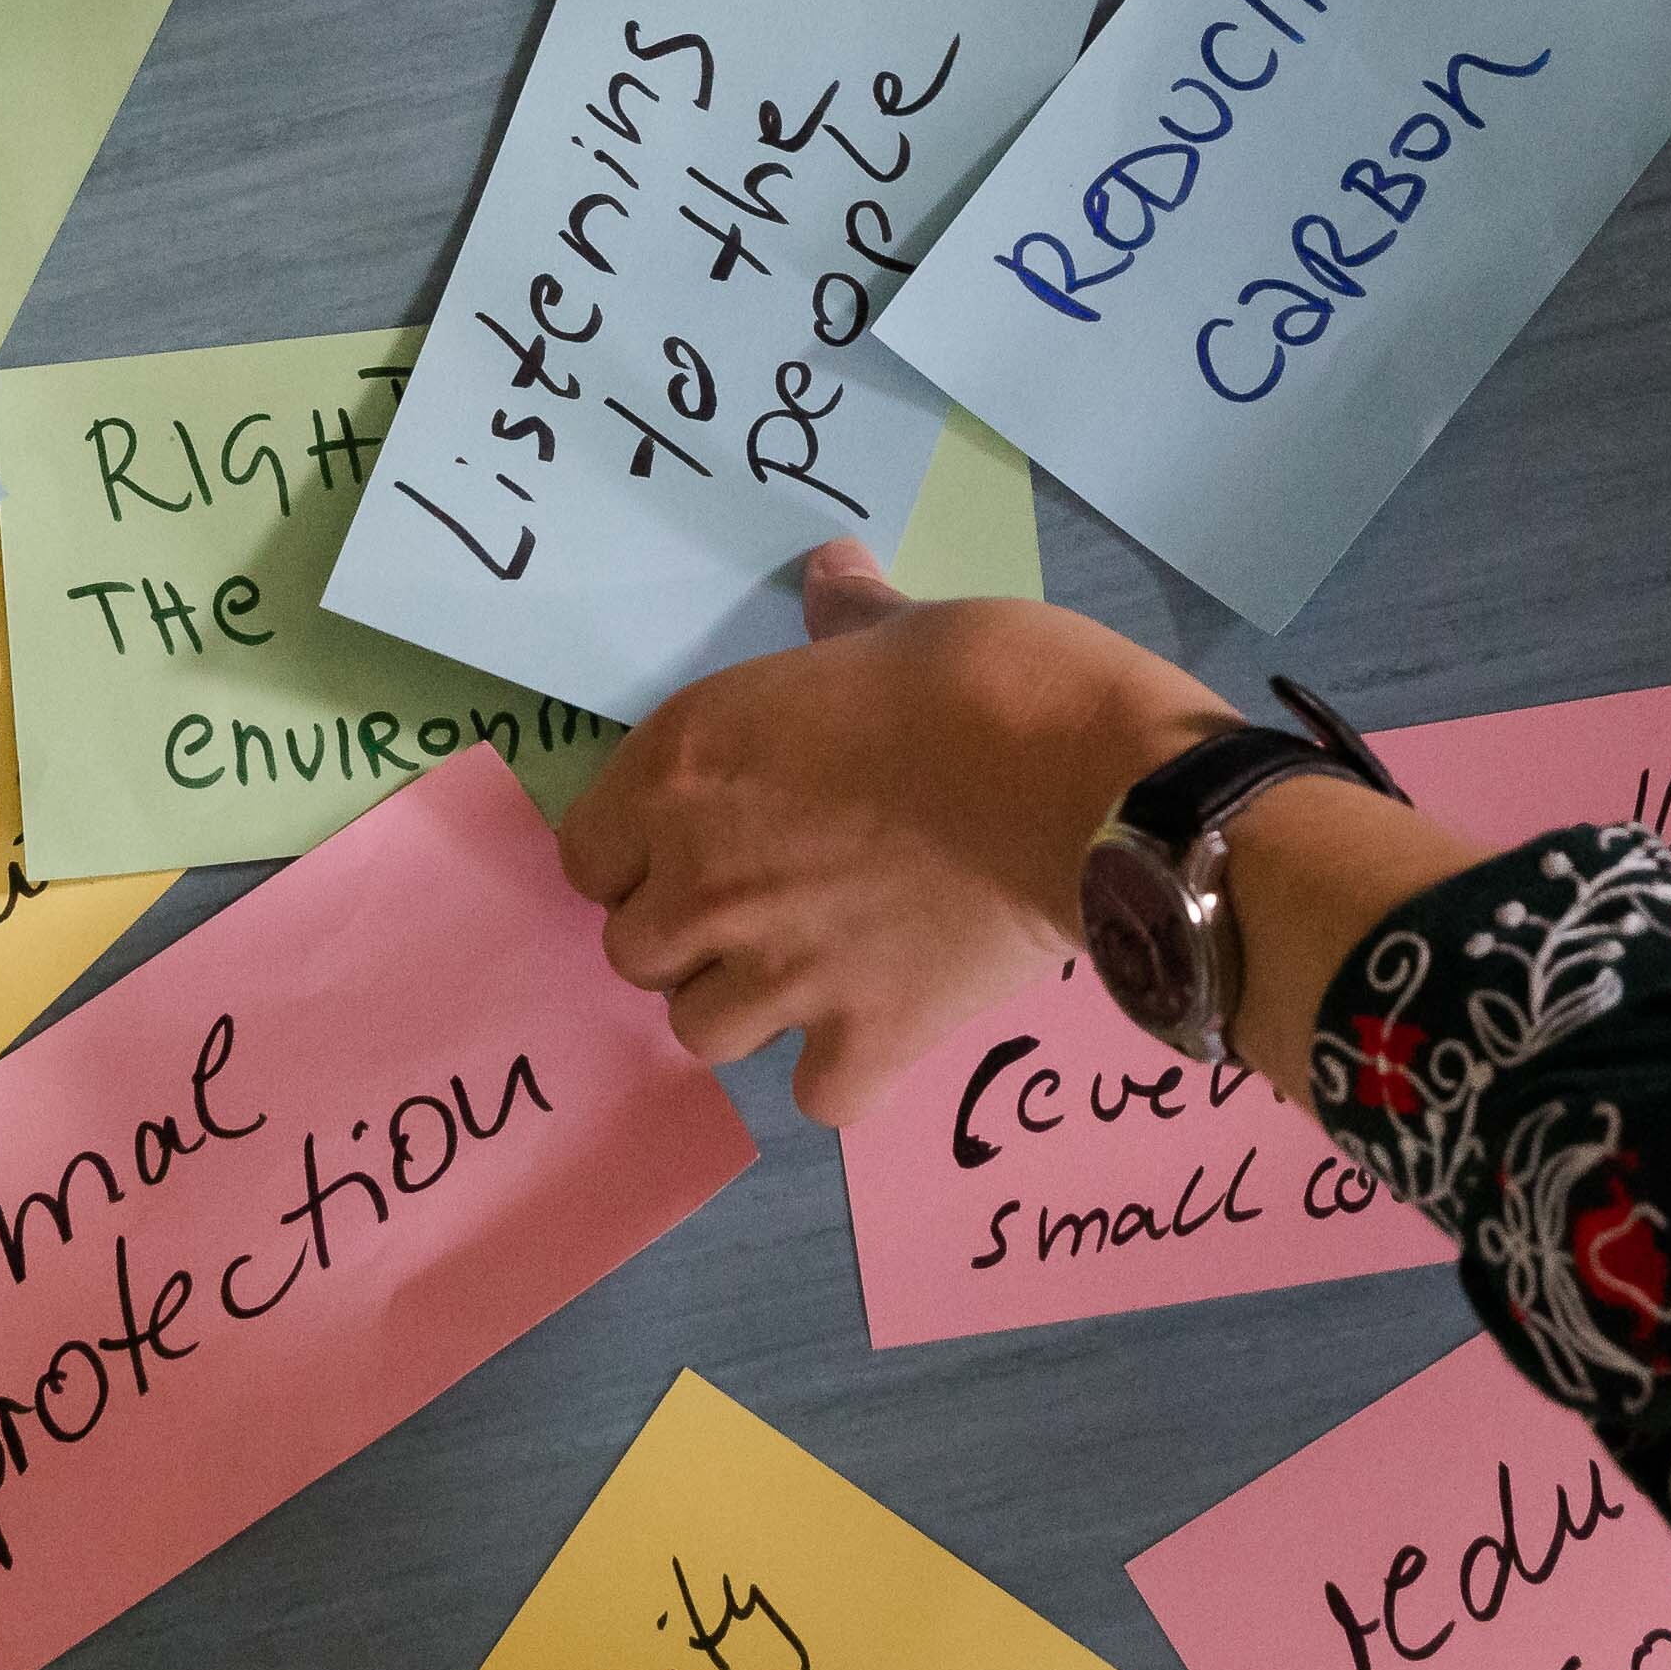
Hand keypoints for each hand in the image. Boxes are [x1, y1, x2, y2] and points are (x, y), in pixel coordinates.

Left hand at [560, 541, 1238, 1122]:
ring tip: (812, 968)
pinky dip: (842, 1071)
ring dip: (745, 1007)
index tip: (697, 840)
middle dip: (686, 935)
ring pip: (700, 1032)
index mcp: (685, 768)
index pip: (586, 855)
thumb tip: (833, 573)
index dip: (638, 854)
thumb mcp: (902, 626)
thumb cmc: (984, 681)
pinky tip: (881, 1026)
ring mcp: (778, 972)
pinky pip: (815, 1095)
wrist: (1084, 779)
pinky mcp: (862, 1040)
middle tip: (761, 902)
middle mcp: (705, 880)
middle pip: (632, 953)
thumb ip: (845, 618)